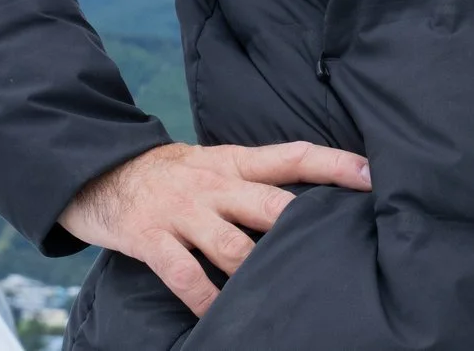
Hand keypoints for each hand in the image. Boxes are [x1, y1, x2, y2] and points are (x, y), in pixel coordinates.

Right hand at [59, 140, 371, 314]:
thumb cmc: (172, 174)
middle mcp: (213, 185)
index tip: (373, 175)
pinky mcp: (151, 239)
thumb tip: (308, 199)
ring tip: (283, 293)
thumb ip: (256, 178)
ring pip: (231, 246)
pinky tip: (221, 317)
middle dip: (302, 226)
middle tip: (335, 247)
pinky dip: (205, 299)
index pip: (292, 156)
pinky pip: (184, 274)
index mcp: (234, 163)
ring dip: (258, 271)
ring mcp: (182, 212)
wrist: (100, 172)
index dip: (334, 164)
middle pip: (268, 204)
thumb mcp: (215, 162)